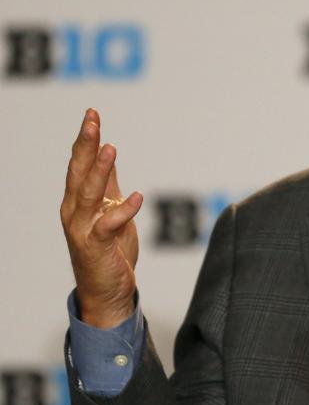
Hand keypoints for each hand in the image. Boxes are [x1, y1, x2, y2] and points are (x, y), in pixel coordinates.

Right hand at [60, 108, 142, 327]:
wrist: (107, 290)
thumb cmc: (108, 249)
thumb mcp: (109, 209)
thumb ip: (106, 184)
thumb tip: (106, 154)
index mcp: (78, 200)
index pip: (79, 163)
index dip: (86, 138)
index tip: (92, 113)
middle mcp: (75, 211)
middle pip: (79, 172)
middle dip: (85, 145)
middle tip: (92, 120)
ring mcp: (83, 229)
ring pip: (89, 194)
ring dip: (99, 170)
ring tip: (109, 148)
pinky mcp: (96, 246)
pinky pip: (108, 225)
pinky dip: (123, 211)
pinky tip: (136, 196)